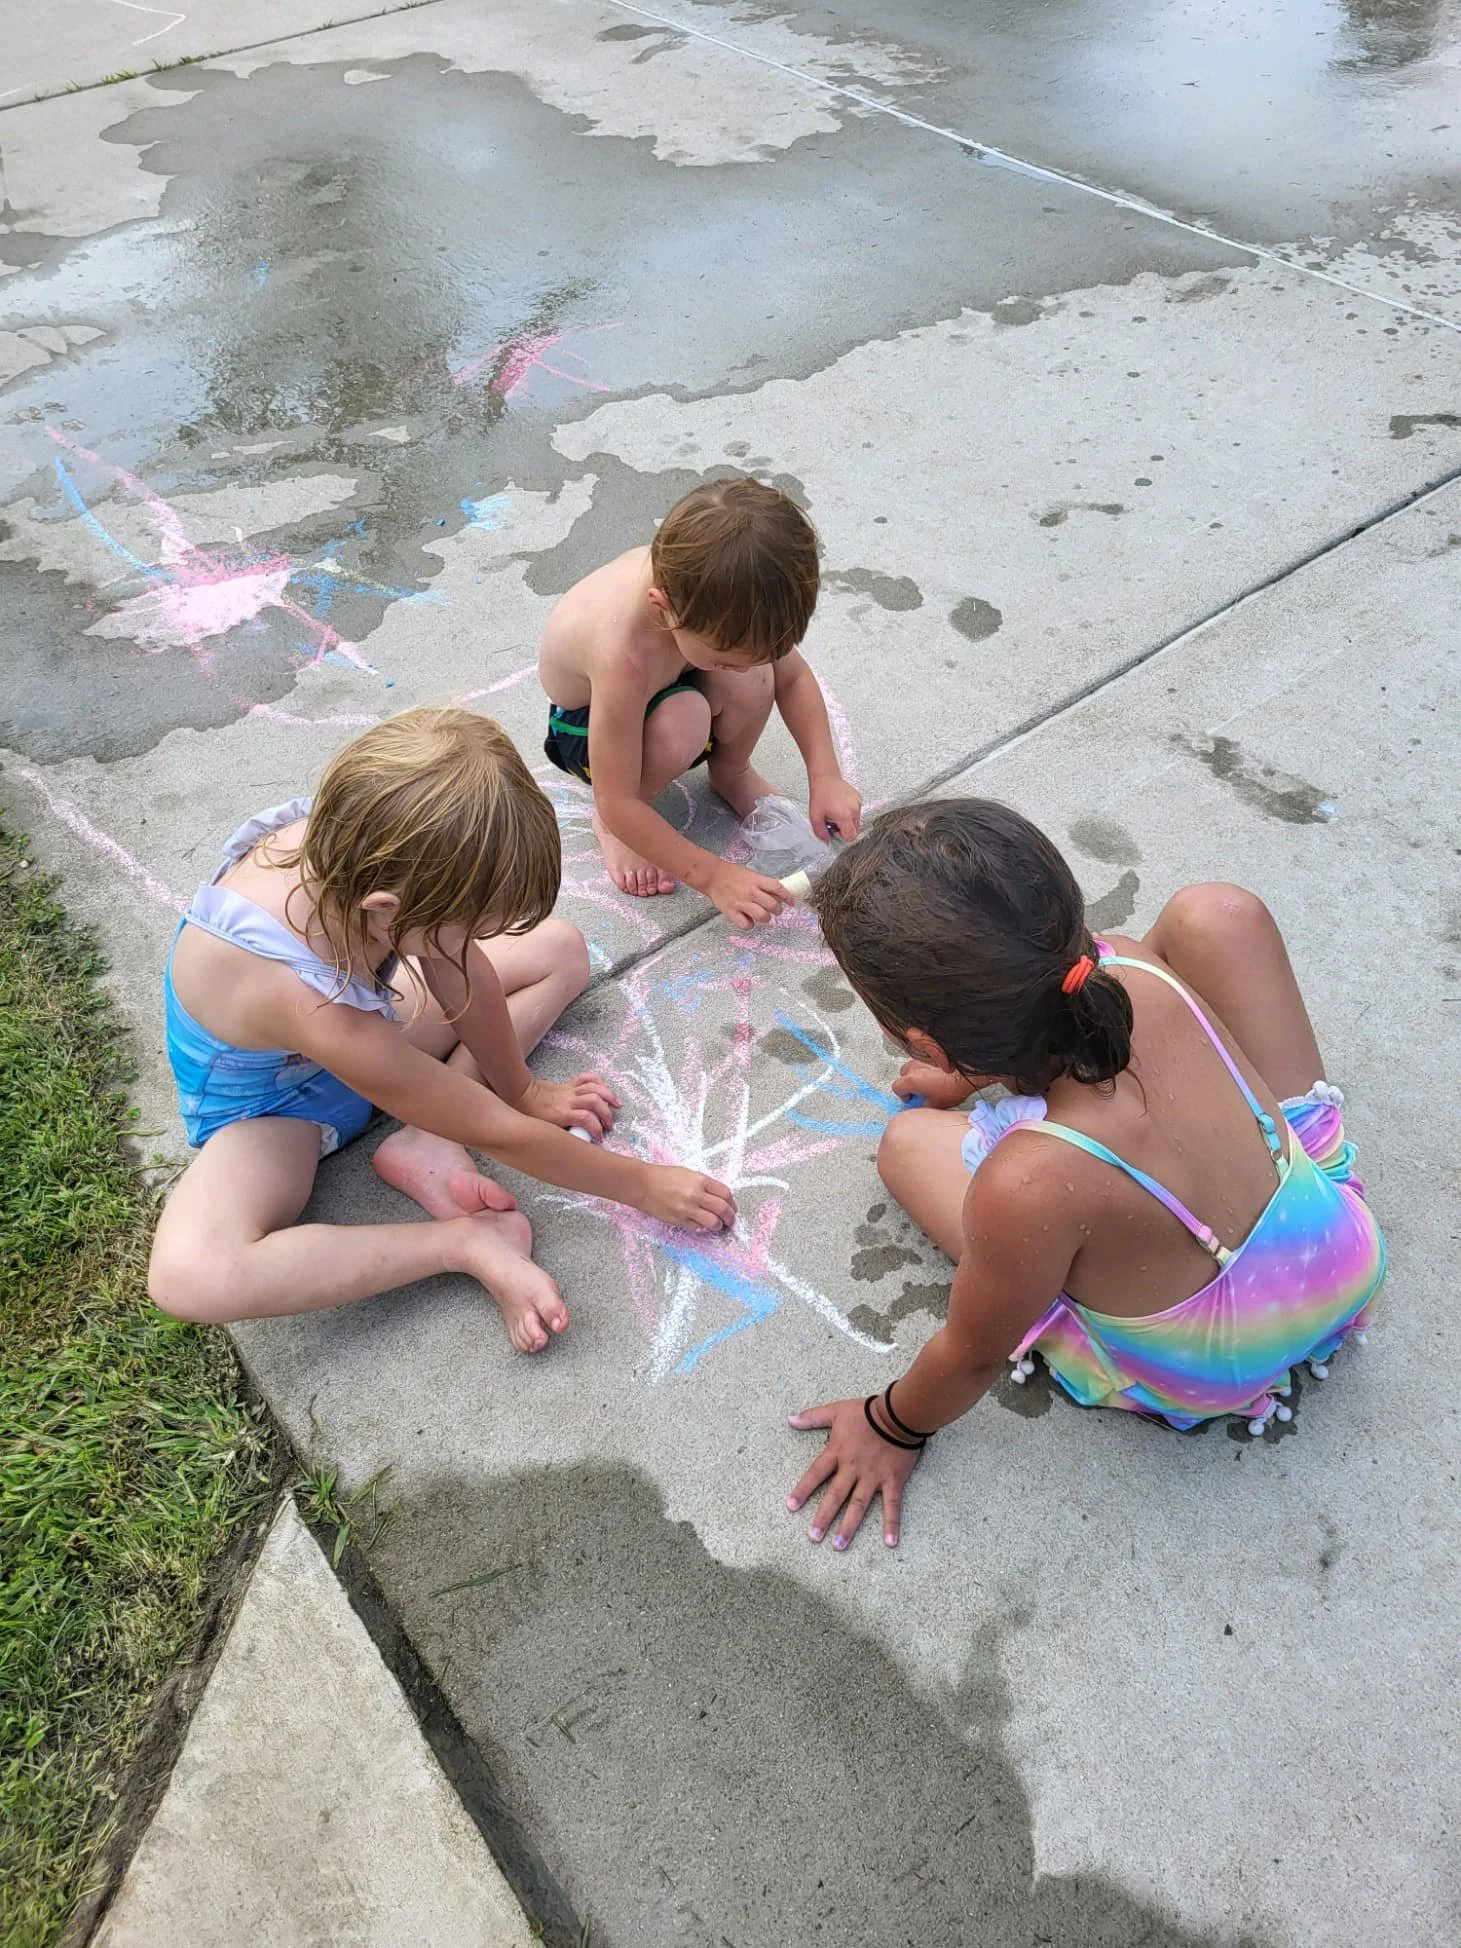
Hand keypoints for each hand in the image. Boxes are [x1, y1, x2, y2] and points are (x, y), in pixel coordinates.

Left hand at [518, 1073, 620, 1139]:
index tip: (599, 1137)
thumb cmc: (530, 1114)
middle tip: (609, 1124)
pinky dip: (598, 1080)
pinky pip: (586, 1078)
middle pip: (594, 1101)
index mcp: (562, 1114)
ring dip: (608, 1094)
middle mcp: (568, 1101)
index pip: (586, 1119)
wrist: (520, 1094)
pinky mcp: (569, 1085)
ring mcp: (569, 1091)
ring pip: (594, 1087)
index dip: (596, 1128)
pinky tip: (605, 1087)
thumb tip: (571, 1146)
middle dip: (606, 1113)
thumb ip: (559, 1135)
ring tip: (616, 1104)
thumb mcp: (543, 1130)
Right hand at [637, 1163, 737, 1231]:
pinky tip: (703, 1225)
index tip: (732, 1207)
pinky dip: (704, 1228)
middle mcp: (696, 1194)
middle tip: (730, 1220)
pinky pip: (698, 1228)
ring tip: (718, 1225)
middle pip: (723, 1209)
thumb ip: (705, 1185)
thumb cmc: (664, 1177)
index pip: (725, 1193)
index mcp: (700, 1180)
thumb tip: (719, 1198)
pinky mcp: (679, 1220)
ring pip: (713, 1222)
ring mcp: (687, 1209)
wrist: (643, 1185)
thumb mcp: (689, 1174)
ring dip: (719, 1225)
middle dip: (730, 1217)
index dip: (732, 1203)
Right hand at [707, 862, 789, 930]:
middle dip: (778, 910)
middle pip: (772, 905)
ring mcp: (741, 903)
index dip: (788, 897)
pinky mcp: (732, 912)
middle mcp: (751, 892)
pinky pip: (746, 925)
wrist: (712, 876)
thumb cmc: (731, 874)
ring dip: (765, 918)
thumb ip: (762, 883)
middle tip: (776, 911)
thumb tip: (777, 891)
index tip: (791, 903)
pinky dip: (749, 924)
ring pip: (762, 916)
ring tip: (762, 915)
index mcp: (757, 880)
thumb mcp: (750, 874)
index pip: (778, 888)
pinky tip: (747, 919)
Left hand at [786, 1396, 921, 1550]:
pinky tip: (890, 1542)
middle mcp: (853, 1468)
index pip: (815, 1474)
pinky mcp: (892, 1480)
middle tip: (813, 1537)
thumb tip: (790, 1419)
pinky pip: (892, 1504)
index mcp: (838, 1452)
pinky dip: (892, 1523)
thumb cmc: (867, 1412)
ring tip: (838, 1545)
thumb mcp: (836, 1410)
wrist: (899, 1413)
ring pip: (858, 1504)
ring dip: (848, 1526)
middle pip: (835, 1495)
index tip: (791, 1506)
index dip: (802, 1490)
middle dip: (823, 1517)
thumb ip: (813, 1417)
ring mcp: (873, 1476)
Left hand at [808, 774, 862, 843]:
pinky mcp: (858, 798)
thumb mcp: (815, 816)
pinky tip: (840, 806)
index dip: (842, 836)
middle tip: (833, 821)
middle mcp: (854, 810)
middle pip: (855, 830)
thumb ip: (820, 832)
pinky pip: (857, 811)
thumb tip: (826, 840)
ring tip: (836, 812)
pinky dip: (850, 812)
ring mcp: (857, 803)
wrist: (825, 778)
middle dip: (845, 829)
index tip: (835, 831)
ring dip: (848, 821)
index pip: (851, 836)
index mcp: (844, 816)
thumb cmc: (820, 794)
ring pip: (857, 821)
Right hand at [892, 1061, 971, 1110]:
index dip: (902, 1095)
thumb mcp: (933, 1106)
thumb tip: (918, 1109)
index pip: (897, 1087)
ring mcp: (924, 1060)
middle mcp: (915, 1068)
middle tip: (918, 1092)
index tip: (910, 1099)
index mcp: (911, 1080)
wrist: (966, 1077)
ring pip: (913, 1067)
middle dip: (908, 1083)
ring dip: (916, 1075)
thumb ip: (920, 1108)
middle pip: (903, 1074)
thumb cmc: (951, 1090)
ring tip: (926, 1085)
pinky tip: (934, 1078)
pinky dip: (926, 1070)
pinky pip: (924, 1063)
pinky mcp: (933, 1057)